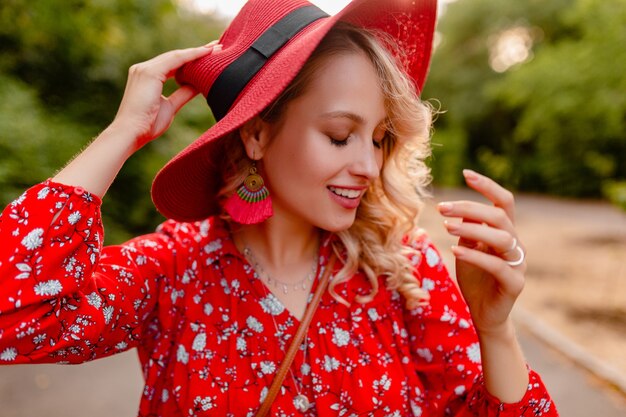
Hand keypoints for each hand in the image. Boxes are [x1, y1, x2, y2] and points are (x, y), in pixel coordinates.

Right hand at [111, 41, 221, 149]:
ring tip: (216, 48)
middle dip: (196, 52)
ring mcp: (145, 69)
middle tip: (217, 47)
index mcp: (147, 76)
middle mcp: (143, 68)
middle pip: (175, 57)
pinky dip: (192, 55)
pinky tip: (206, 52)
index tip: (209, 55)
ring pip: (176, 56)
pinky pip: (175, 60)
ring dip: (197, 51)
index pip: (172, 64)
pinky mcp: (149, 72)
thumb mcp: (170, 106)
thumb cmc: (148, 124)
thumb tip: (199, 85)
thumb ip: (183, 93)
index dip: (191, 60)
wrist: (131, 132)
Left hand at [438, 169, 525, 335]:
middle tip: (441, 208)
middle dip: (470, 208)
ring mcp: (518, 263)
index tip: (465, 173)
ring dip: (473, 229)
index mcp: (506, 232)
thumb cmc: (476, 279)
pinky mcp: (514, 283)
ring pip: (502, 237)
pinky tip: (455, 250)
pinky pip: (497, 265)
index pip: (503, 201)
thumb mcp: (468, 249)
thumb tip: (459, 210)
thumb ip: (468, 230)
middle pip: (500, 216)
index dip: (487, 186)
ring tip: (446, 226)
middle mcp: (516, 244)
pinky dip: (475, 255)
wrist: (484, 314)